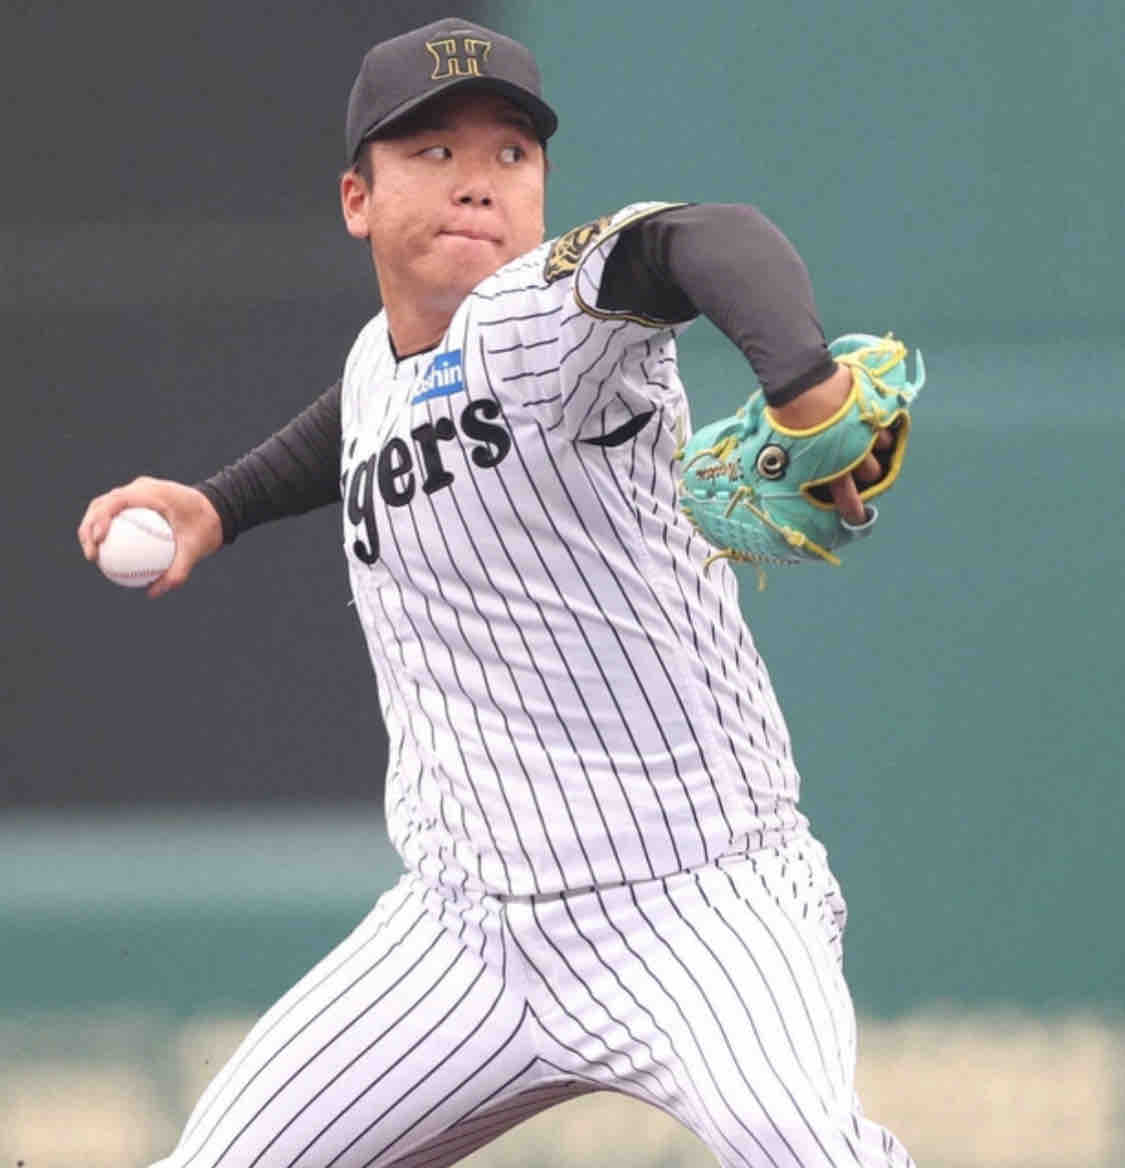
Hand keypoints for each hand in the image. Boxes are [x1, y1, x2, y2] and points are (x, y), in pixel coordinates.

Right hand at [77, 476, 223, 596]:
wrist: (215, 512)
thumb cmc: (206, 528)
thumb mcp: (196, 550)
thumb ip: (178, 571)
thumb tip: (153, 593)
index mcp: (154, 492)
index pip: (119, 499)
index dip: (102, 517)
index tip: (98, 540)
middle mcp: (141, 489)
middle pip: (103, 502)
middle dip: (89, 526)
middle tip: (92, 554)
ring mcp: (136, 493)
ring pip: (104, 507)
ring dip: (91, 529)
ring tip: (92, 556)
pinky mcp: (135, 502)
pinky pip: (116, 515)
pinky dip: (106, 531)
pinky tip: (105, 556)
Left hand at [768, 363, 891, 524]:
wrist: (800, 384)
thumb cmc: (785, 421)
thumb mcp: (778, 452)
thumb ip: (786, 466)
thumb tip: (773, 473)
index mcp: (832, 471)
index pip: (847, 500)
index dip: (853, 510)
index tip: (857, 516)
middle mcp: (855, 456)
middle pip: (871, 473)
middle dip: (863, 469)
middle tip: (851, 460)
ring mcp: (867, 433)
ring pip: (883, 448)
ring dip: (873, 444)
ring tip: (860, 437)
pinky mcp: (874, 410)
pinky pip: (884, 423)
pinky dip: (876, 424)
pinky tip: (865, 418)